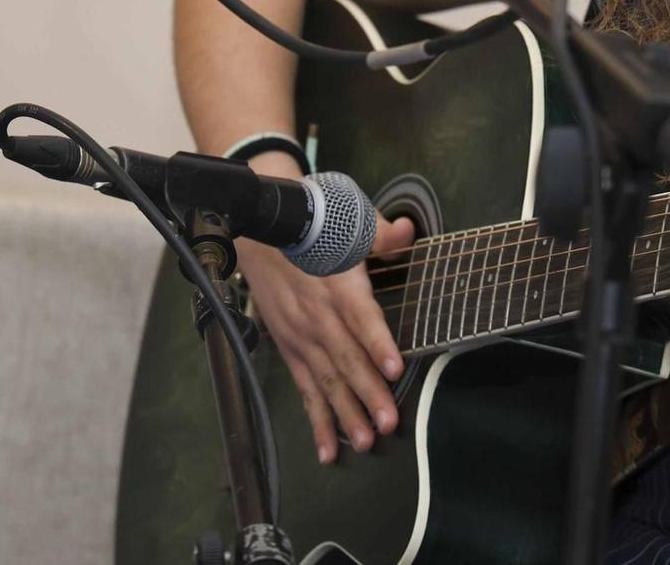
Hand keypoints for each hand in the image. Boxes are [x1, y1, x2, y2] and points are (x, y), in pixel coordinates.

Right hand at [236, 208, 417, 463]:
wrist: (261, 229)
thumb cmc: (313, 226)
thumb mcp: (349, 221)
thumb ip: (381, 234)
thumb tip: (408, 231)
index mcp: (339, 286)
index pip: (361, 318)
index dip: (377, 343)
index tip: (394, 369)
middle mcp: (319, 317)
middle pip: (347, 359)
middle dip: (368, 394)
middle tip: (388, 424)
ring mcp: (302, 337)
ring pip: (327, 381)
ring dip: (346, 413)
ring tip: (365, 442)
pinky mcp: (289, 349)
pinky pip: (305, 389)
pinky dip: (316, 419)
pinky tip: (327, 448)